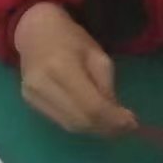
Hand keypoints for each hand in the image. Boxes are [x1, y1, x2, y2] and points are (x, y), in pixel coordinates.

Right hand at [14, 3, 137, 135]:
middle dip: (107, 128)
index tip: (133, 123)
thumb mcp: (98, 56)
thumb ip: (106, 87)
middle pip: (81, 120)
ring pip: (71, 125)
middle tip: (126, 127)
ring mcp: (32, 95)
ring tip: (112, 124)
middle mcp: (43, 85)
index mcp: (61, 68)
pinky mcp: (30, 101)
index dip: (114, 120)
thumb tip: (118, 118)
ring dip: (95, 129)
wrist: (35, 33)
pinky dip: (80, 123)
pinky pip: (60, 121)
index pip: (92, 106)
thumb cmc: (70, 39)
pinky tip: (91, 118)